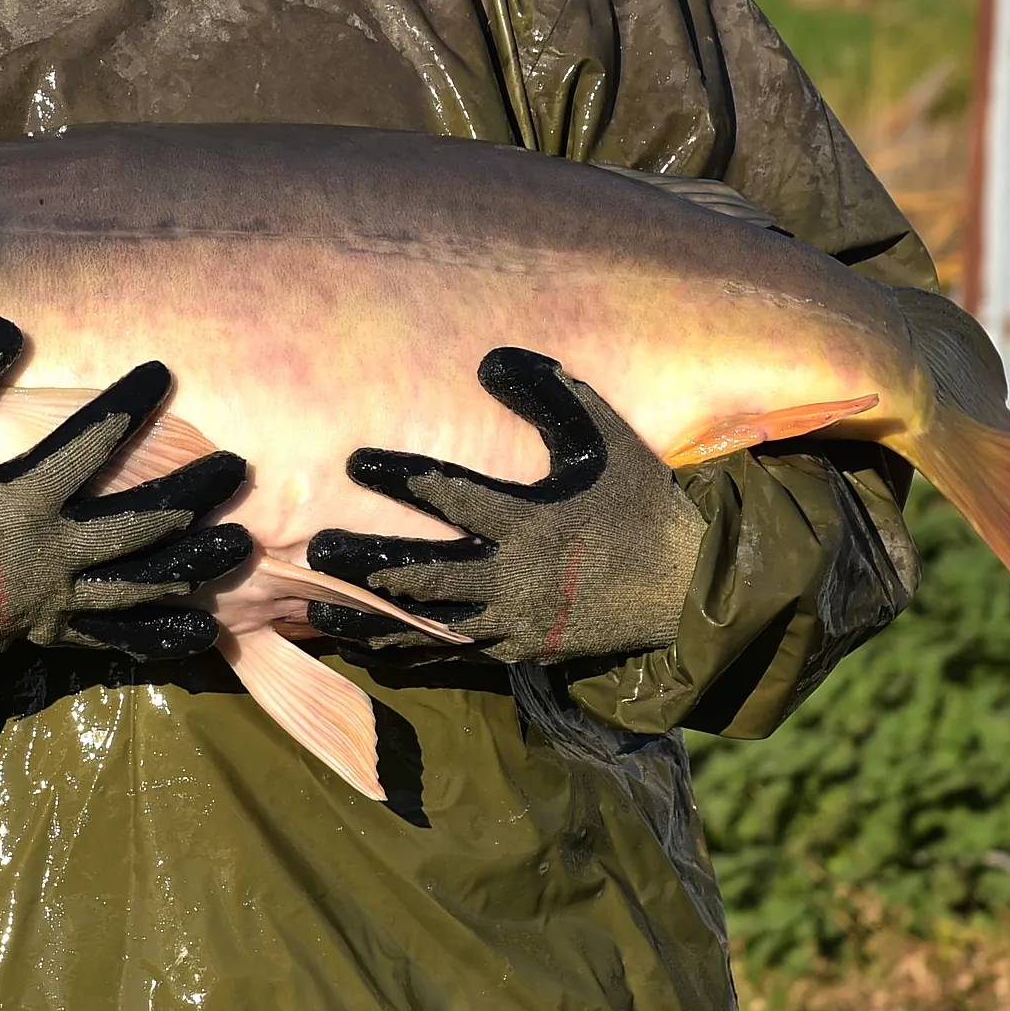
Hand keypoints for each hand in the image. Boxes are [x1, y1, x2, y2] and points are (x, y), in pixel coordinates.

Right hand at [0, 318, 251, 669]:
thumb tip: (8, 327)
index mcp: (20, 501)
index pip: (90, 444)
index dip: (129, 405)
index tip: (161, 375)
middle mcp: (51, 553)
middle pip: (139, 522)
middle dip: (191, 493)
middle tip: (235, 467)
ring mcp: (55, 599)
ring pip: (141, 582)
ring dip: (192, 561)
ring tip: (240, 541)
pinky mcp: (51, 632)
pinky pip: (117, 637)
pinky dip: (161, 634)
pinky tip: (203, 629)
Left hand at [304, 347, 707, 664]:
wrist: (693, 591)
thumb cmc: (644, 505)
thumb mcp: (604, 439)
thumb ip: (550, 396)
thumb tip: (491, 357)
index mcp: (532, 521)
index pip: (452, 496)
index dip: (401, 478)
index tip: (355, 463)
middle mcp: (516, 577)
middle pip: (425, 573)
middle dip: (367, 562)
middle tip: (315, 550)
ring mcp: (517, 622)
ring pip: (430, 624)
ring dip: (372, 619)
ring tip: (315, 613)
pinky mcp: (521, 652)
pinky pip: (454, 653)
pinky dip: (408, 651)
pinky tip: (367, 647)